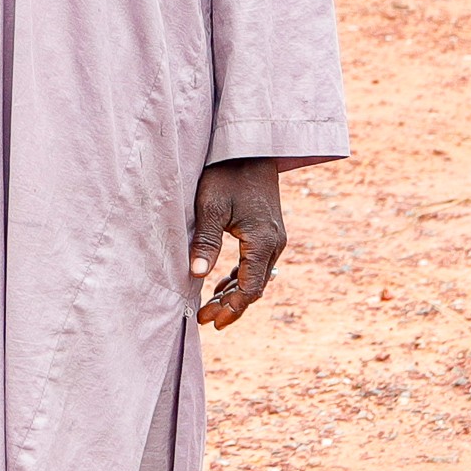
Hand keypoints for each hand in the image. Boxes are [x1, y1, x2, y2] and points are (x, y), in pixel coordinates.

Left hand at [190, 158, 286, 327]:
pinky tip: (221, 284)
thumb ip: (206, 242)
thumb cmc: (226, 174)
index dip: (231, 309)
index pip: (250, 288)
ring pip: (256, 277)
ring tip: (209, 307)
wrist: (250, 148)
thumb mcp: (210, 207)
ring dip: (234, 293)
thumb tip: (195, 275)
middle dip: (230, 306)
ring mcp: (274, 238)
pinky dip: (239, 277)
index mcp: (262, 241)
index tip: (211, 321)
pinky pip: (256, 264)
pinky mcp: (268, 232)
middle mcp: (274, 243)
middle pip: (255, 287)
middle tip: (205, 318)